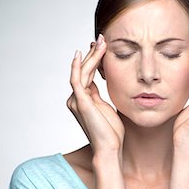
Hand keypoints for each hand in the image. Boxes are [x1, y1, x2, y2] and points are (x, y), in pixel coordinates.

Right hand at [67, 35, 124, 156]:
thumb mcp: (107, 110)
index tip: (102, 47)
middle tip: (101, 38)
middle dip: (92, 54)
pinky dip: (78, 66)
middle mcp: (76, 99)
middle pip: (84, 71)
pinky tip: (82, 53)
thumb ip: (100, 97)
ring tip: (101, 42)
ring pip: (82, 72)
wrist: (110, 149)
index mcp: (84, 101)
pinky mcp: (81, 102)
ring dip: (91, 56)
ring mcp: (77, 100)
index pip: (87, 75)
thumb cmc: (112, 134)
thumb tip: (100, 86)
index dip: (94, 60)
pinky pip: (77, 80)